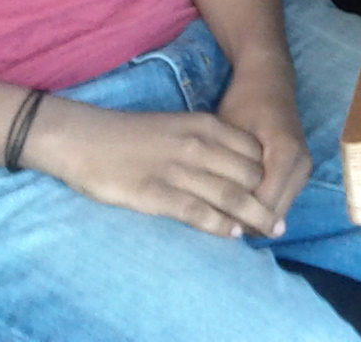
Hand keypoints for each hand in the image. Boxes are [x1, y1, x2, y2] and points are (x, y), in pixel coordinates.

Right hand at [24, 95, 284, 237]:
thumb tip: (233, 166)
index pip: (253, 151)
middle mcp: (198, 145)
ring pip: (230, 195)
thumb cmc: (132, 135)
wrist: (85, 138)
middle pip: (249, 175)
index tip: (275, 193)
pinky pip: (198, 212)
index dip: (269, 174)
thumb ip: (207, 142)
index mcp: (204, 125)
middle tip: (275, 219)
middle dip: (266, 198)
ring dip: (253, 216)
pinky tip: (233, 235)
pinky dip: (220, 225)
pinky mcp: (156, 193)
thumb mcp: (179, 126)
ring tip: (267, 231)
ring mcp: (178, 169)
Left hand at [213, 58, 311, 229]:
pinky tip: (240, 206)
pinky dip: (262, 208)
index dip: (237, 216)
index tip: (212, 219)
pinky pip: (282, 201)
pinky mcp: (301, 172)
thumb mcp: (230, 133)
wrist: (269, 81)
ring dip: (255, 218)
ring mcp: (305, 169)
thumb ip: (228, 169)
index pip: (263, 203)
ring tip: (226, 216)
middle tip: (216, 223)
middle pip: (275, 214)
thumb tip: (218, 208)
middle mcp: (302, 165)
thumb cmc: (244, 103)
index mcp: (286, 153)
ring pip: (279, 212)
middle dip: (246, 222)